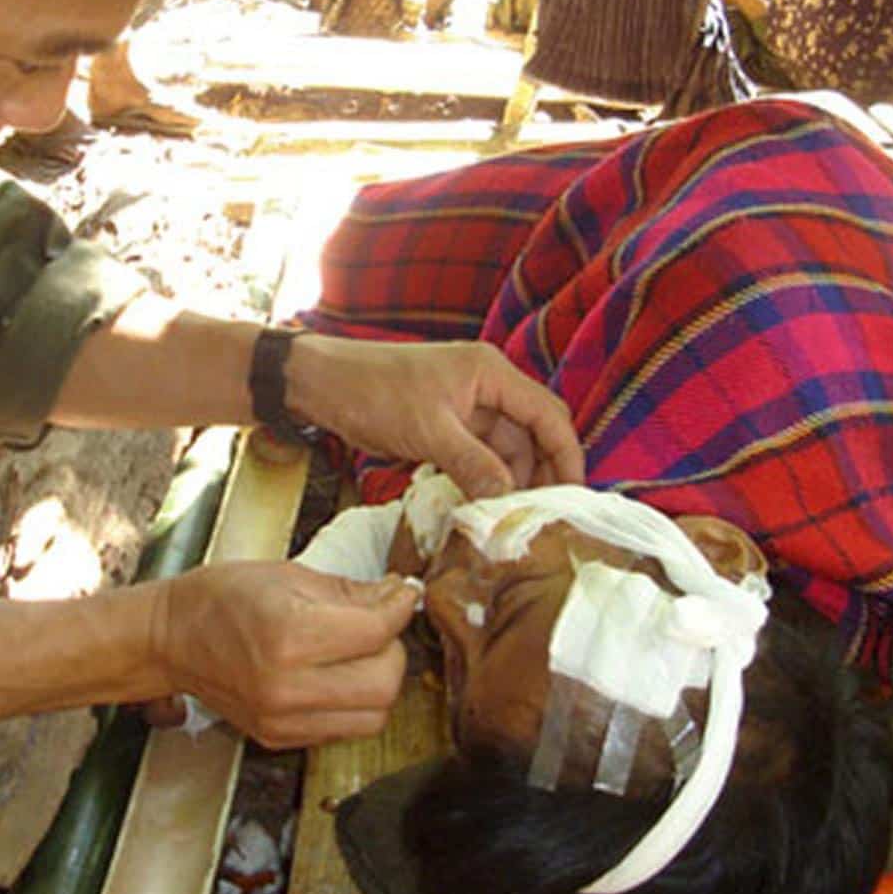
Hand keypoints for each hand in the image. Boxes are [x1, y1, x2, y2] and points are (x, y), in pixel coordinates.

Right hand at [147, 562, 418, 747]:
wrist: (170, 638)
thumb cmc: (222, 598)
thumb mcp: (289, 575)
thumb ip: (351, 592)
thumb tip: (398, 597)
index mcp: (288, 635)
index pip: (376, 631)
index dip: (400, 607)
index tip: (403, 593)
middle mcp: (286, 687)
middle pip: (385, 684)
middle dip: (392, 649)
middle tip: (378, 625)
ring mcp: (281, 719)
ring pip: (374, 717)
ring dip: (378, 682)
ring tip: (358, 654)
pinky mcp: (279, 739)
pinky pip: (344, 729)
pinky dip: (353, 704)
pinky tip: (335, 676)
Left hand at [287, 335, 583, 498]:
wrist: (319, 382)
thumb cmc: (372, 392)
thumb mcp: (429, 432)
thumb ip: (475, 465)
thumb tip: (510, 502)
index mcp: (491, 373)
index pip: (549, 415)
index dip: (567, 456)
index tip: (573, 498)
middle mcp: (486, 384)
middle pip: (533, 432)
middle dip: (542, 472)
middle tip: (543, 517)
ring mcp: (466, 404)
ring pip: (506, 447)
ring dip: (509, 481)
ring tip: (509, 520)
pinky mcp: (446, 423)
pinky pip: (479, 453)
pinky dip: (483, 478)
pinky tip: (482, 506)